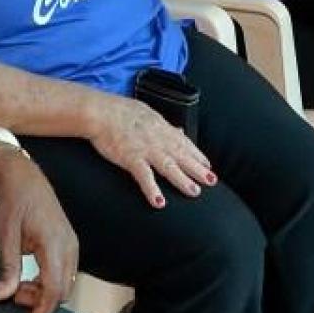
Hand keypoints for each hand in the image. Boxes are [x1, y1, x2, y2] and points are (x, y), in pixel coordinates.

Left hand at [0, 152, 78, 312]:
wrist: (24, 179)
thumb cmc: (13, 203)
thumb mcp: (5, 236)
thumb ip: (8, 268)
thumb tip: (3, 296)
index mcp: (53, 242)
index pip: (55, 287)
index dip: (44, 309)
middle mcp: (69, 244)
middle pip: (64, 289)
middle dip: (42, 301)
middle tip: (15, 297)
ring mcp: (72, 244)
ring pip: (66, 282)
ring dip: (46, 292)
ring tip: (20, 286)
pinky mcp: (70, 244)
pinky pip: (66, 272)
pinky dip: (51, 282)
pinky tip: (31, 278)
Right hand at [84, 95, 214, 207]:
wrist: (100, 111)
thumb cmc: (120, 110)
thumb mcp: (148, 113)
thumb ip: (164, 124)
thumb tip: (178, 130)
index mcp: (162, 128)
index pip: (184, 143)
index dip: (197, 155)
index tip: (208, 165)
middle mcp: (158, 139)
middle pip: (182, 156)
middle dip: (198, 169)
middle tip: (212, 181)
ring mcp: (145, 149)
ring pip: (169, 166)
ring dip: (182, 180)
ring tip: (194, 192)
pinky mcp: (131, 158)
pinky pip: (144, 176)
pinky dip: (152, 189)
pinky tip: (159, 202)